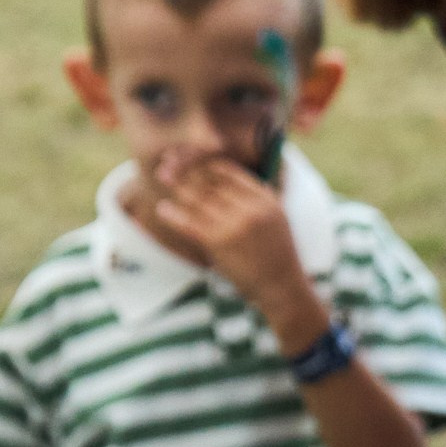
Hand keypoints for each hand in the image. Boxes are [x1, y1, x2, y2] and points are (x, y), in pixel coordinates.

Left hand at [147, 151, 321, 341]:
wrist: (283, 288)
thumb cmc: (276, 255)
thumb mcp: (275, 218)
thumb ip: (254, 198)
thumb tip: (228, 179)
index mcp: (264, 197)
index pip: (227, 170)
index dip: (203, 162)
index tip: (188, 158)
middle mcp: (250, 207)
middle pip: (210, 181)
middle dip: (185, 169)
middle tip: (166, 163)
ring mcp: (235, 225)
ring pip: (197, 199)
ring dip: (177, 187)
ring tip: (162, 178)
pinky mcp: (220, 244)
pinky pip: (190, 224)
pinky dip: (173, 215)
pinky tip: (162, 210)